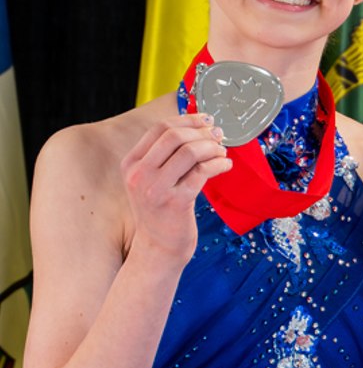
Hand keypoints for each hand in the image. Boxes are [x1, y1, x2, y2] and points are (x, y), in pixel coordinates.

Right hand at [120, 113, 231, 263]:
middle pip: (174, 136)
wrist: (158, 248)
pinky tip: (226, 165)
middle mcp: (139, 174)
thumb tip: (200, 127)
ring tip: (222, 153)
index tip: (207, 120)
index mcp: (131, 164)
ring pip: (190, 151)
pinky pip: (203, 171)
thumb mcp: (152, 180)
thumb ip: (166, 156)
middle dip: (202, 132)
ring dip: (213, 148)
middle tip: (219, 136)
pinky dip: (219, 164)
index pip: (159, 128)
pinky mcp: (176, 202)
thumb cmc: (161, 211)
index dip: (187, 119)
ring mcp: (156, 188)